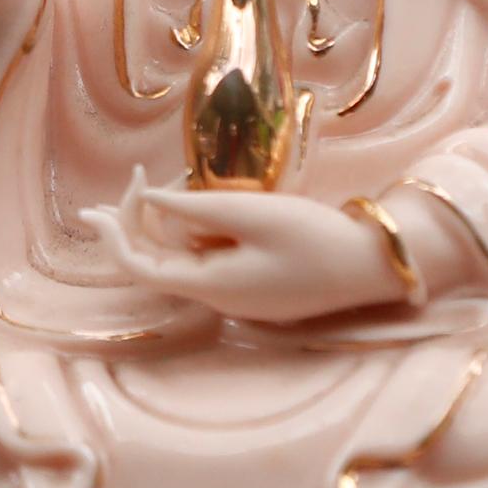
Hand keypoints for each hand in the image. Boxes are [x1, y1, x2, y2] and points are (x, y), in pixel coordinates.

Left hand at [82, 170, 410, 324]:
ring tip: (153, 189)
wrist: (373, 266)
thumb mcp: (254, 213)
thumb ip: (196, 206)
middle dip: (131, 229)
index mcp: (210, 286)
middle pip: (156, 266)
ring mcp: (238, 295)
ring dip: (163, 228)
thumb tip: (148, 198)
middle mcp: (217, 298)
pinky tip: (197, 207)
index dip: (117, 233)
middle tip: (114, 194)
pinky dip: (193, 234)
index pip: (139, 267)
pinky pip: (208, 261)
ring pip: (182, 262)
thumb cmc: (316, 239)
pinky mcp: (255, 286)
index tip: (117, 191)